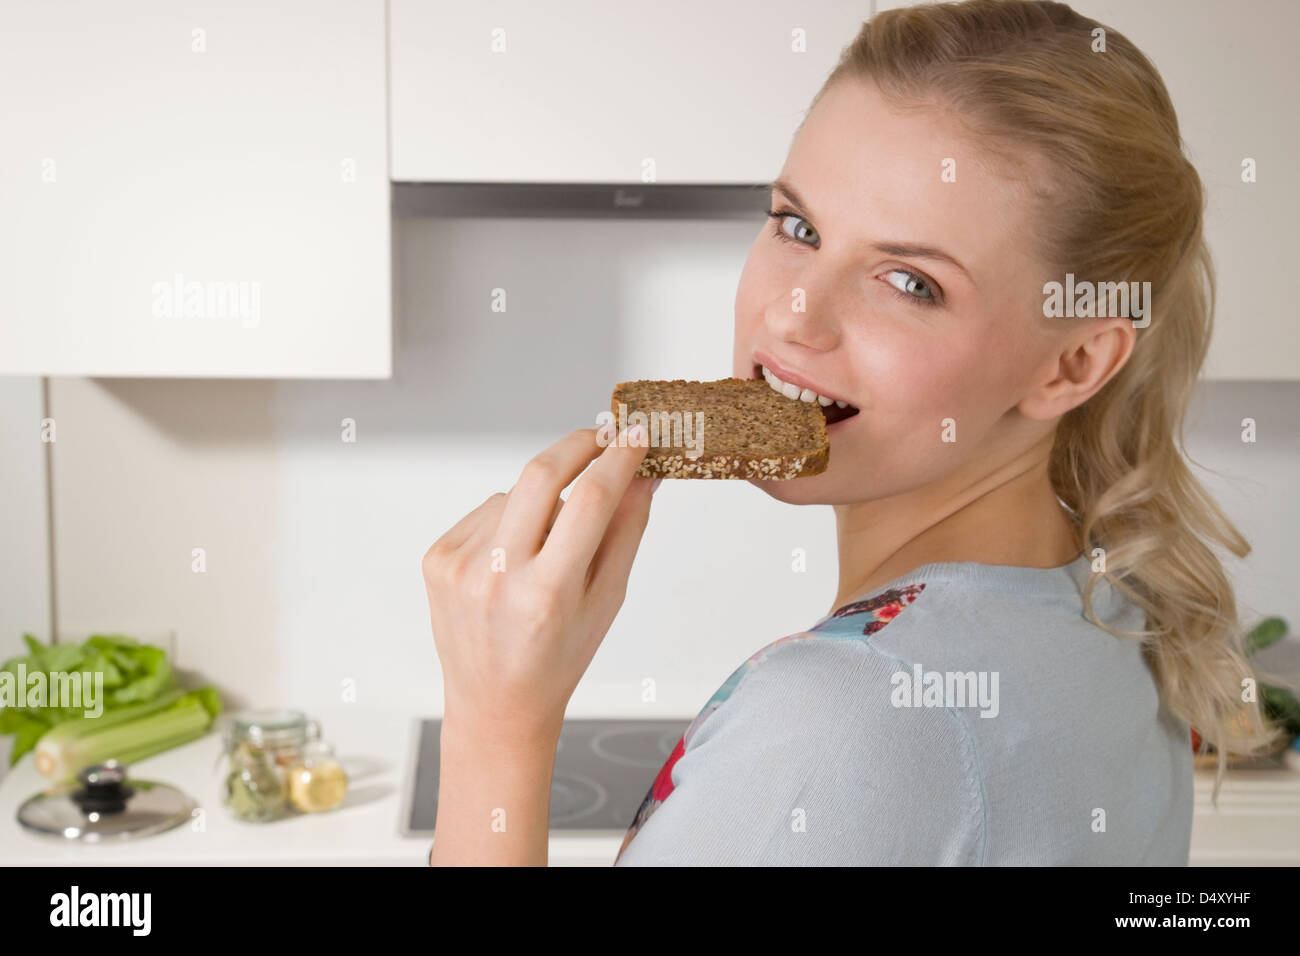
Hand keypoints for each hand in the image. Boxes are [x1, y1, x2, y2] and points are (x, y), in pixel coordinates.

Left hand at [421, 426, 654, 744]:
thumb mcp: (607, 600)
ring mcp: (459, 565)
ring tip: (548, 550)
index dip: (618, 459)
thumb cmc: (559, 657)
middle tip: (605, 435)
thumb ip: (627, 529)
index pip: (589, 501)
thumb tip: (645, 470)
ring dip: (543, 502)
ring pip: (516, 494)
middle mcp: (497, 576)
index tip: (635, 436)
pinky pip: (488, 511)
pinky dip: (510, 520)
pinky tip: (514, 560)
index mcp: (547, 593)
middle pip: (541, 474)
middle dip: (579, 444)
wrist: (495, 703)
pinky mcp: (437, 557)